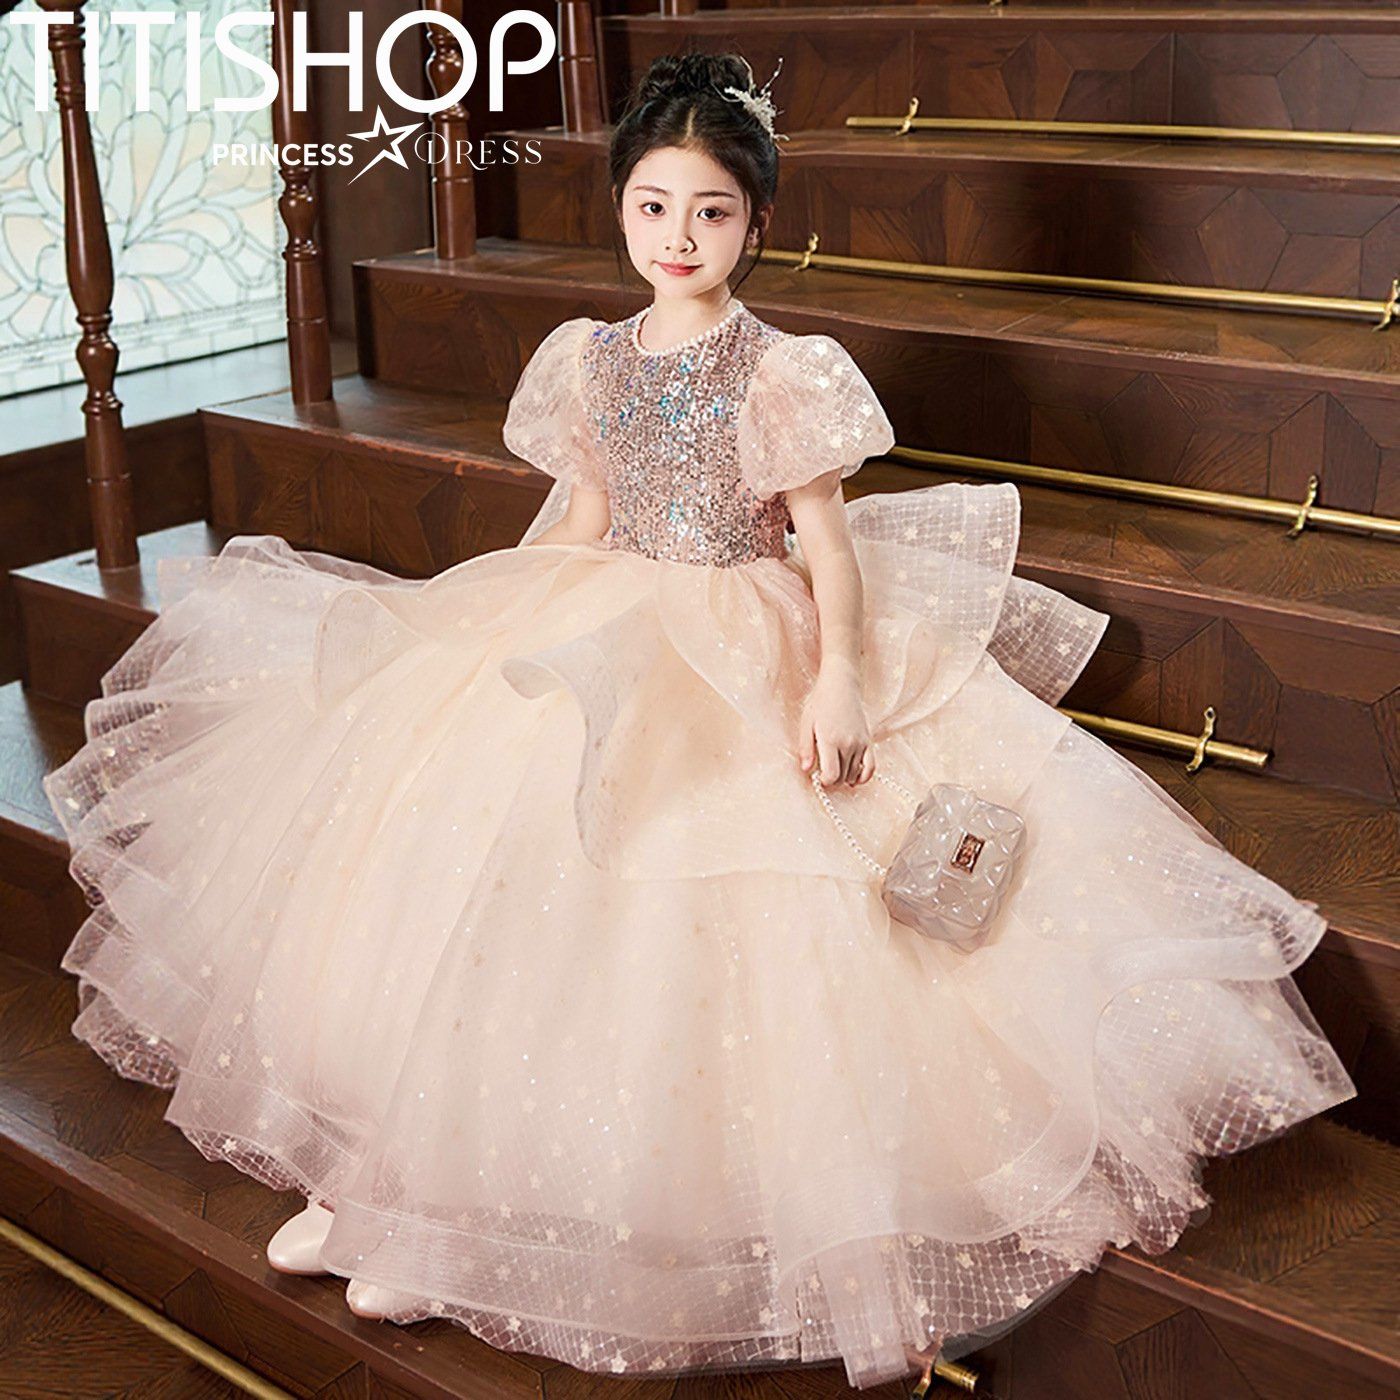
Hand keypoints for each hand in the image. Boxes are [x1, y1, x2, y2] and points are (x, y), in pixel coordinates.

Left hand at [798, 668, 874, 787]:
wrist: (842, 685)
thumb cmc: (820, 702)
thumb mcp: (806, 723)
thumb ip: (806, 748)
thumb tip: (806, 769)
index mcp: (830, 740)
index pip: (831, 775)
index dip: (824, 782)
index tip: (817, 777)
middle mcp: (848, 744)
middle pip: (842, 778)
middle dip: (831, 781)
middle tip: (823, 772)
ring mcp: (860, 744)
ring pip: (854, 774)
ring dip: (843, 778)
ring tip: (834, 770)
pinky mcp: (868, 741)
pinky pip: (871, 767)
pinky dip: (863, 777)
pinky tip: (854, 779)